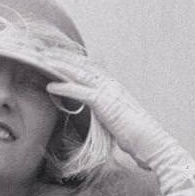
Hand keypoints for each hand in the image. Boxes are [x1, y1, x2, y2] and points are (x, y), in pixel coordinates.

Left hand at [44, 62, 194, 195]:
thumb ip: (107, 114)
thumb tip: (100, 116)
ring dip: (58, 66)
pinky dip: (64, 87)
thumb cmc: (138, 138)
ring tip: (40, 61)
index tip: (56, 56)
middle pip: (82, 65)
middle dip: (62, 56)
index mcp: (114, 87)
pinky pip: (79, 91)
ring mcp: (108, 92)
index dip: (72, 60)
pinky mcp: (105, 103)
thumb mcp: (119, 122)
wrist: (153, 144)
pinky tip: (50, 86)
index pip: (89, 68)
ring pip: (78, 73)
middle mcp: (111, 85)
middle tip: (42, 51)